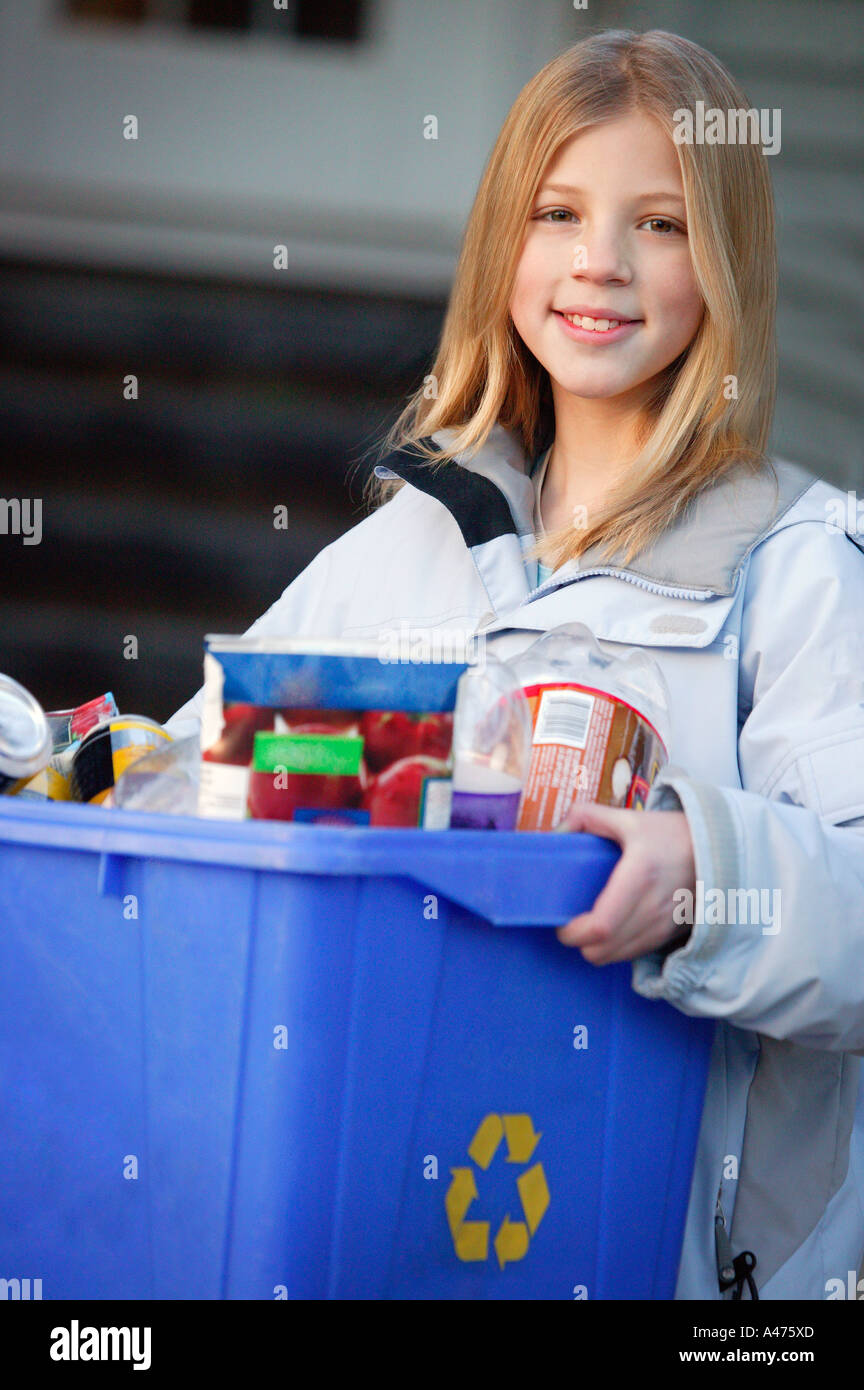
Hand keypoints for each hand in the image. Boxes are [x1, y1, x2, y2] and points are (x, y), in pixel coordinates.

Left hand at [556, 801, 695, 963]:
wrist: (718, 848)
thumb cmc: (669, 833)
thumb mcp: (627, 818)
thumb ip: (586, 817)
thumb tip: (556, 832)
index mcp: (640, 874)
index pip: (601, 925)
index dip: (574, 933)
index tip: (562, 923)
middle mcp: (653, 906)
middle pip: (602, 949)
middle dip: (579, 942)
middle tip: (571, 924)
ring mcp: (664, 924)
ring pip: (616, 956)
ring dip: (597, 948)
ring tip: (590, 927)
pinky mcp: (670, 934)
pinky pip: (633, 954)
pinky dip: (616, 948)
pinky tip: (613, 930)